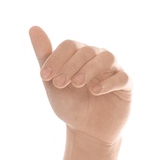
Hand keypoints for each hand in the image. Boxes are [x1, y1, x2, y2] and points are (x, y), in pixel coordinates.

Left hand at [28, 28, 131, 146]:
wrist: (87, 131)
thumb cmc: (70, 105)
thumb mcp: (52, 83)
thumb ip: (44, 56)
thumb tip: (33, 27)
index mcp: (80, 55)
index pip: (69, 46)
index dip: (56, 59)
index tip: (44, 77)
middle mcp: (98, 57)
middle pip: (86, 51)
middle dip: (70, 66)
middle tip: (59, 84)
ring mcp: (113, 70)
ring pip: (106, 58)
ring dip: (90, 69)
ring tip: (77, 84)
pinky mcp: (126, 85)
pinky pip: (122, 77)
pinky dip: (109, 82)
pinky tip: (96, 92)